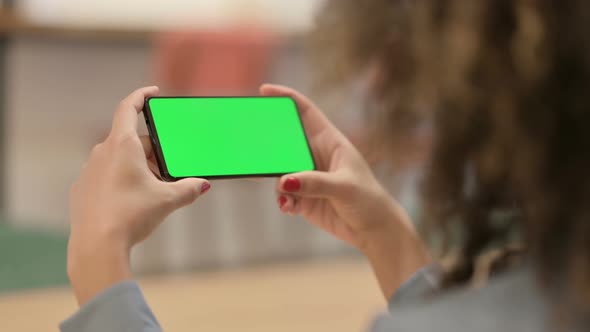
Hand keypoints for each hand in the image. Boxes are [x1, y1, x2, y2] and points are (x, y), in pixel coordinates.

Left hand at [68, 86, 210, 304]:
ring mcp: (89, 171)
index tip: (152, 92)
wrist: (97, 246)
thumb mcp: (168, 200)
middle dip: (152, 153)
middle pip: (132, 141)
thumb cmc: (132, 216)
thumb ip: (189, 188)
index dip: (141, 96)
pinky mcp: (82, 189)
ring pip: (119, 160)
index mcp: (122, 145)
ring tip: (152, 192)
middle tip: (169, 172)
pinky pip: (106, 176)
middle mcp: (102, 152)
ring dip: (137, 168)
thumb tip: (203, 185)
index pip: (128, 107)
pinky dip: (121, 182)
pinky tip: (132, 203)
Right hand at [261, 84, 429, 297]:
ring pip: (280, 170)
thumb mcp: (344, 187)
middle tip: (251, 143)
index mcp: (330, 141)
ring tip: (284, 193)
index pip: (305, 111)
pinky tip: (289, 207)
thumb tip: (283, 181)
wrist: (373, 230)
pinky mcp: (304, 197)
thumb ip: (314, 183)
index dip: (286, 98)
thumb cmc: (368, 200)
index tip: (264, 90)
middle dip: (268, 141)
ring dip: (276, 180)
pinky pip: (284, 194)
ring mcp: (308, 176)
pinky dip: (283, 199)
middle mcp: (315, 155)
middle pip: (285, 140)